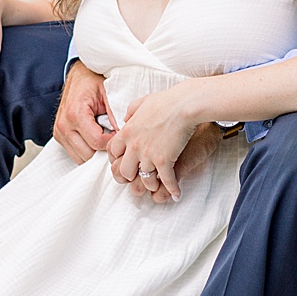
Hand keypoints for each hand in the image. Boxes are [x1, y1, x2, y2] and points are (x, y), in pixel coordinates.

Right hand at [53, 61, 114, 164]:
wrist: (80, 75)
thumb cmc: (94, 82)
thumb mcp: (108, 93)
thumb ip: (115, 113)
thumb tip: (123, 134)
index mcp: (75, 114)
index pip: (98, 142)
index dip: (113, 141)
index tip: (120, 132)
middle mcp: (63, 125)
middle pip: (89, 154)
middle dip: (104, 150)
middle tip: (114, 137)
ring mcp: (59, 132)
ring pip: (81, 158)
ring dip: (95, 152)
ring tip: (104, 137)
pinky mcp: (59, 136)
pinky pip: (76, 154)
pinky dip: (87, 151)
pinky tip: (96, 139)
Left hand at [106, 83, 207, 201]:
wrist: (184, 105)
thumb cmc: (166, 101)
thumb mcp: (141, 102)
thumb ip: (131, 112)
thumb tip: (126, 119)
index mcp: (127, 132)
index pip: (112, 152)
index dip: (117, 160)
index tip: (125, 162)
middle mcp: (133, 146)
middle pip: (124, 171)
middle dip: (131, 177)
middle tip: (139, 178)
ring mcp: (148, 155)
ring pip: (144, 180)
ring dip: (152, 185)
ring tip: (158, 186)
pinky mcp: (164, 161)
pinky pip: (166, 181)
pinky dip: (172, 189)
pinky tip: (176, 194)